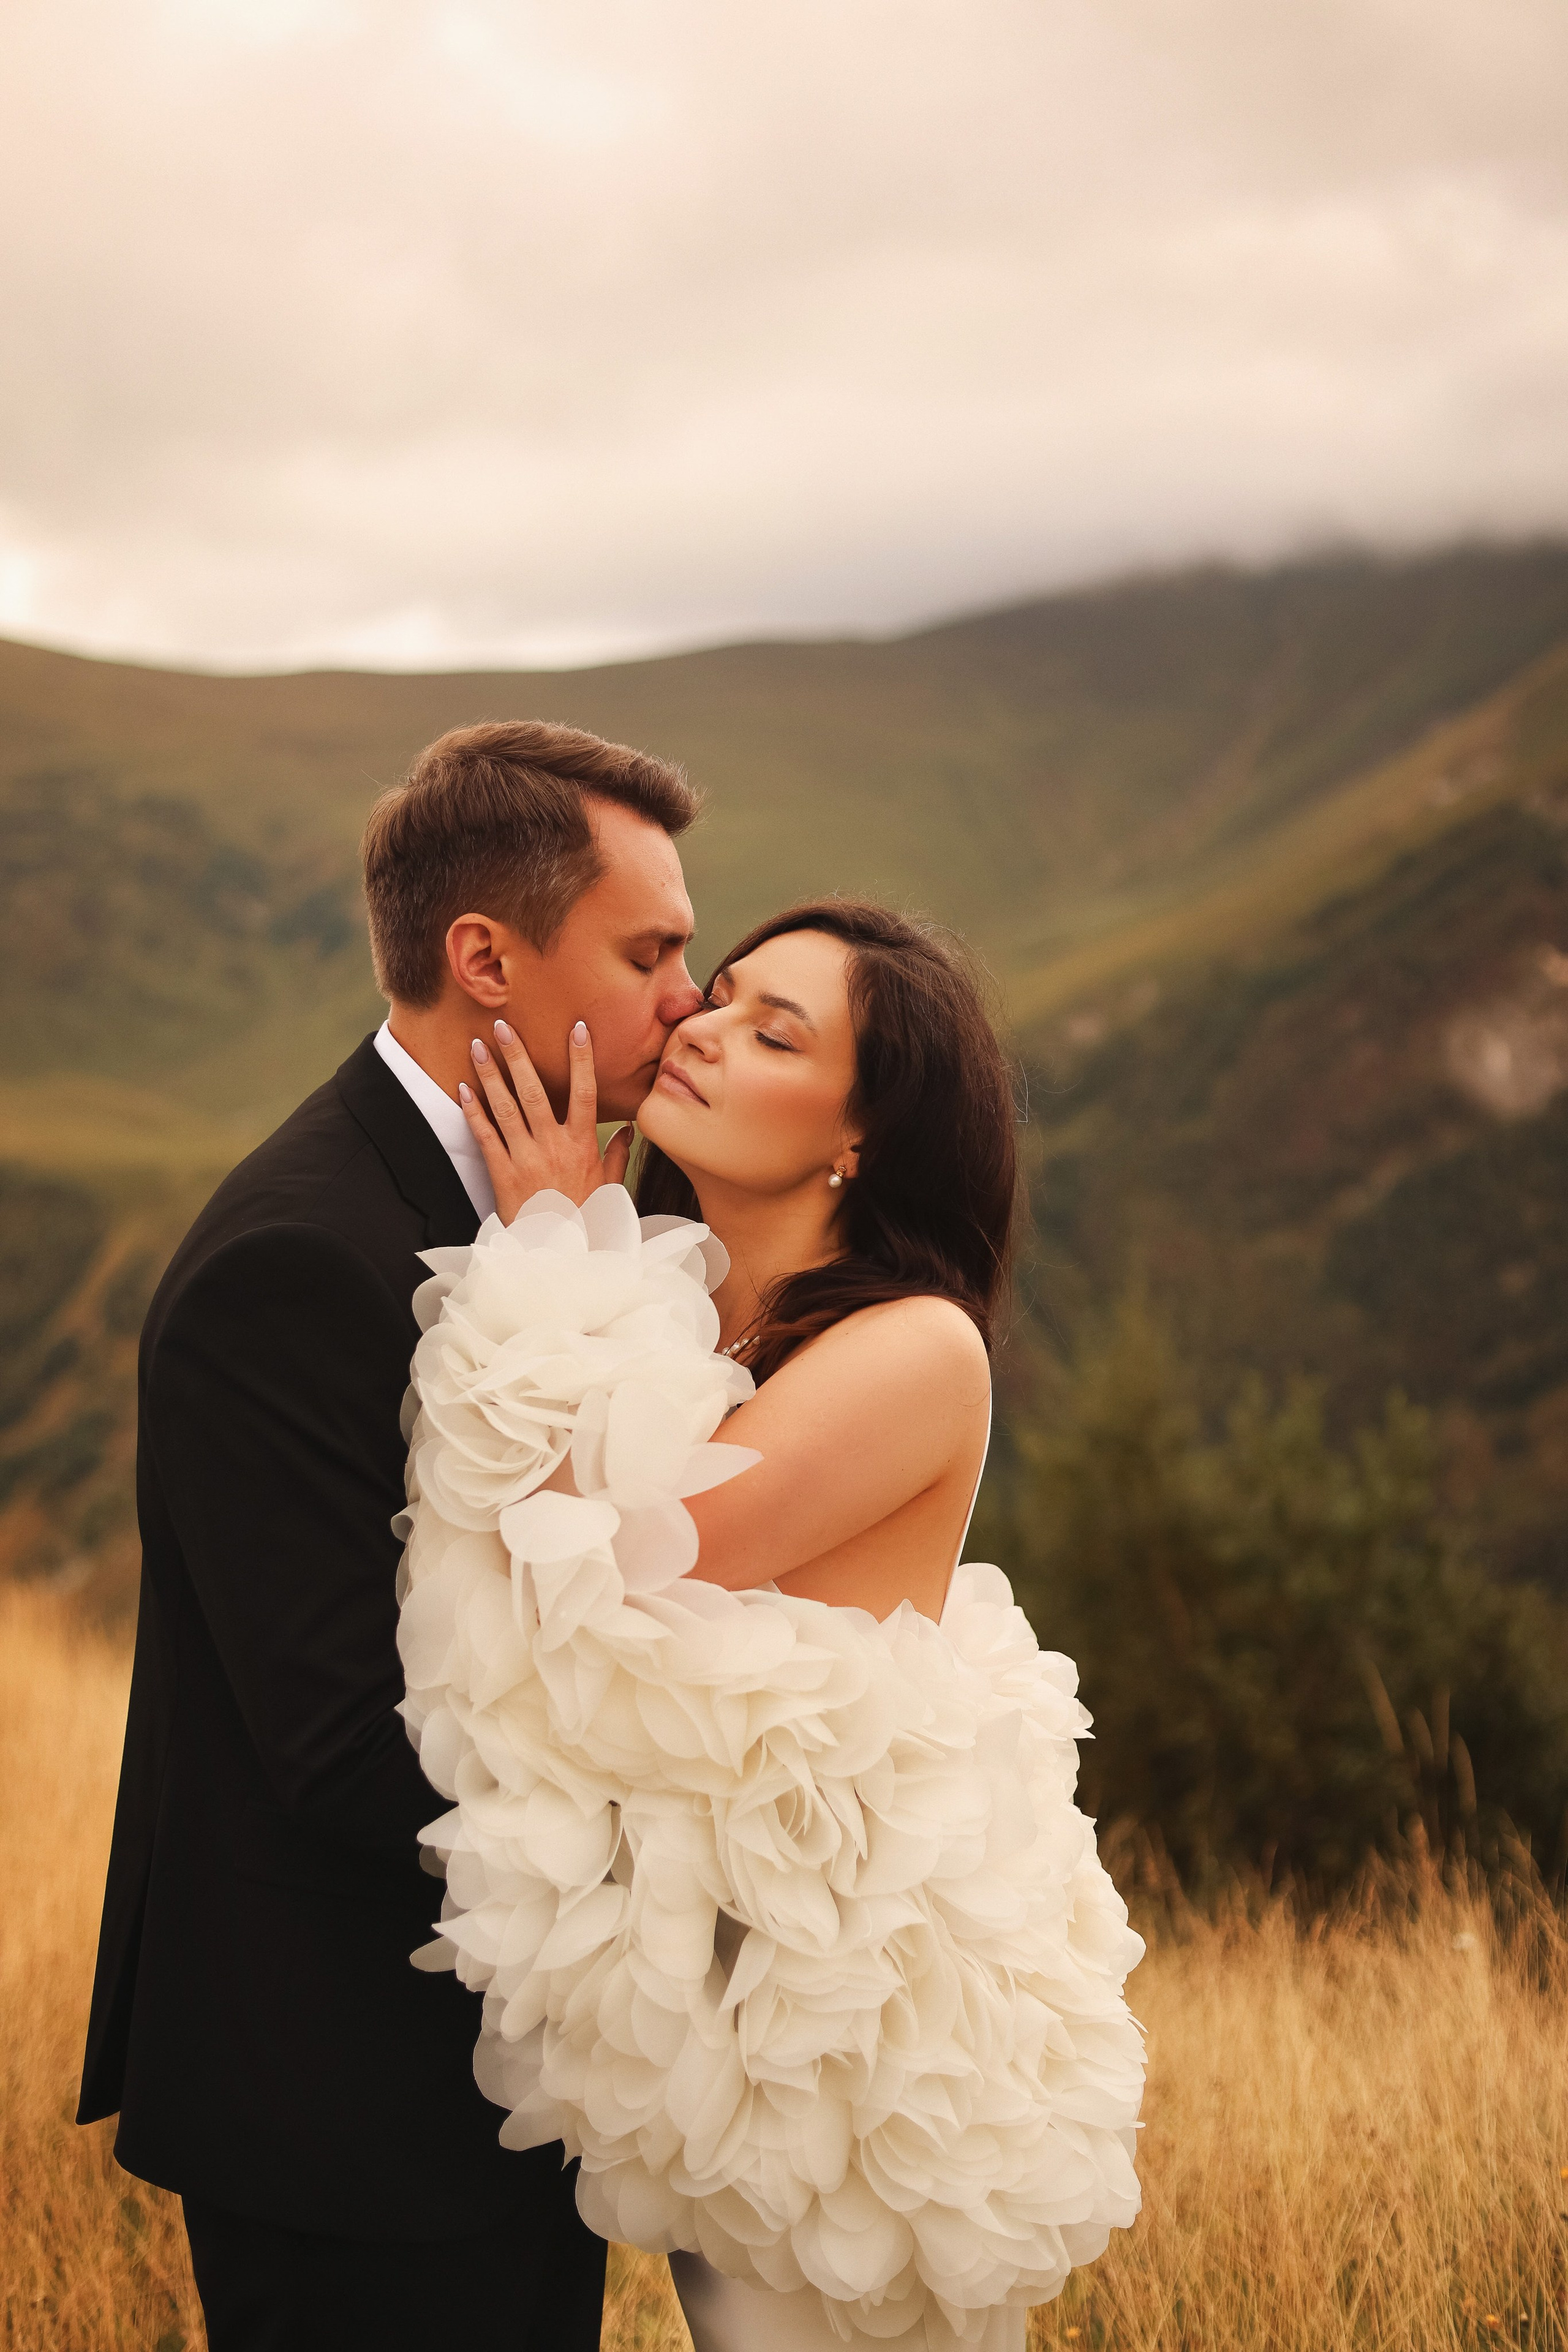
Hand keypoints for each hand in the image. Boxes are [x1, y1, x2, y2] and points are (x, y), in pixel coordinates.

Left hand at [458, 1019, 632, 1219]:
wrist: (559, 1255)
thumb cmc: (586, 1218)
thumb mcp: (609, 1187)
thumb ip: (617, 1155)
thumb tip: (628, 1129)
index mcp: (582, 1145)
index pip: (584, 1093)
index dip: (581, 1059)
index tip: (577, 1029)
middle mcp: (553, 1146)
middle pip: (535, 1091)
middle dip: (517, 1056)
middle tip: (503, 1026)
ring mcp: (526, 1158)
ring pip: (505, 1108)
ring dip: (490, 1075)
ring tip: (477, 1046)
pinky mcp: (502, 1173)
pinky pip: (485, 1136)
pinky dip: (473, 1112)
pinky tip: (463, 1089)